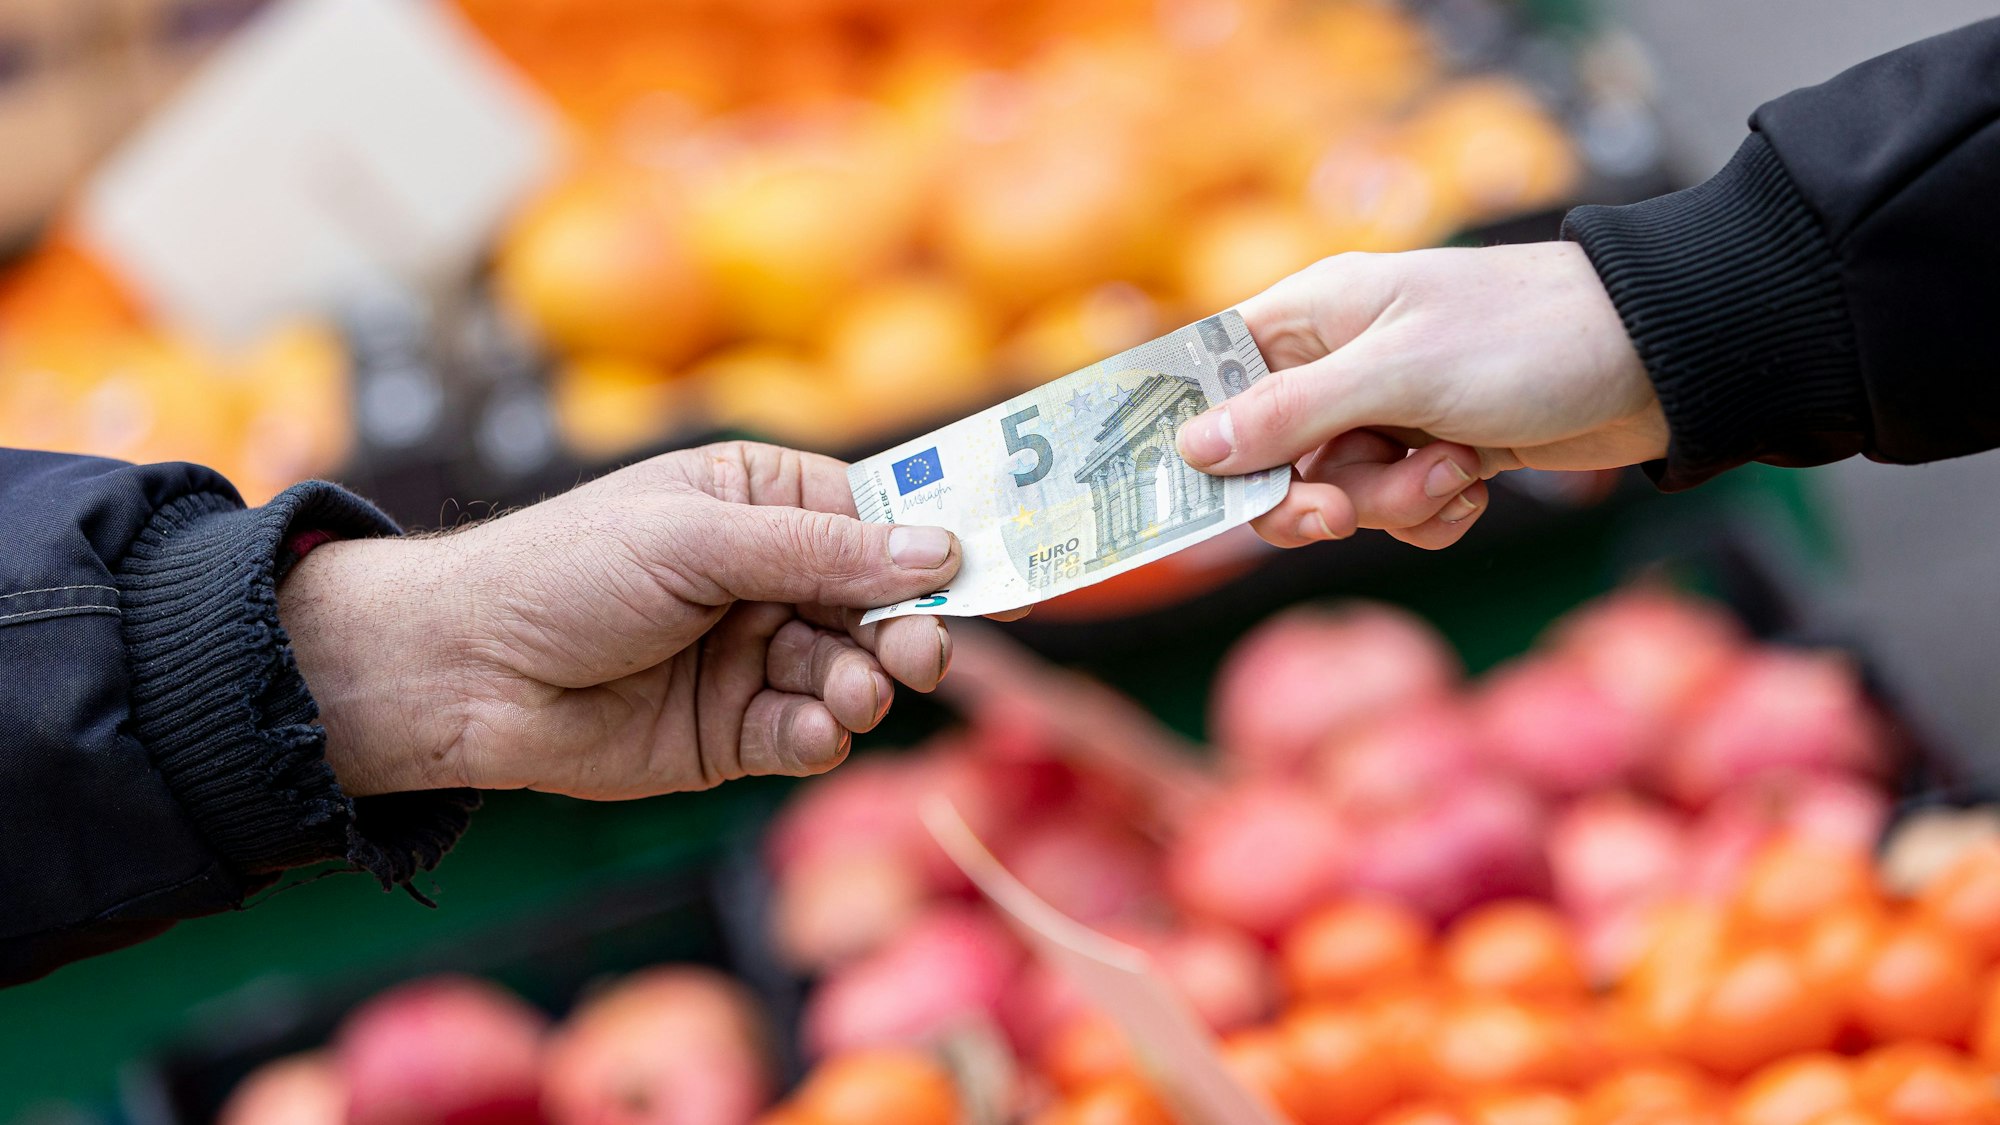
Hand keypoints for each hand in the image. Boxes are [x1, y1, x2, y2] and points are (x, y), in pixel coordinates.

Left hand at [279, 442, 959, 799]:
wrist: (463, 672)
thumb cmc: (567, 571)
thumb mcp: (698, 541)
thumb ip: (822, 552)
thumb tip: (941, 551)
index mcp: (763, 501)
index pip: (880, 517)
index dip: (937, 546)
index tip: (997, 573)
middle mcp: (771, 577)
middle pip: (882, 604)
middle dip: (907, 629)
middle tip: (920, 653)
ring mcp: (754, 657)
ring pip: (853, 675)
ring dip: (863, 686)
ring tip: (848, 693)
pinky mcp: (734, 733)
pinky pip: (808, 736)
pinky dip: (819, 736)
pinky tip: (805, 732)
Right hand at [1176, 242, 1665, 548]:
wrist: (1661, 362)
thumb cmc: (1528, 336)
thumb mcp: (1399, 372)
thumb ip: (1290, 414)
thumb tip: (1192, 447)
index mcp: (1316, 315)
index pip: (1215, 373)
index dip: (1196, 432)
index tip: (1189, 491)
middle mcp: (1344, 362)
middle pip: (1271, 458)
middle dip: (1312, 496)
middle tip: (1339, 516)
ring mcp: (1393, 411)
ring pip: (1341, 493)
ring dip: (1393, 502)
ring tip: (1454, 470)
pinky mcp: (1443, 452)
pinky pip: (1400, 511)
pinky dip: (1433, 514)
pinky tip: (1478, 487)